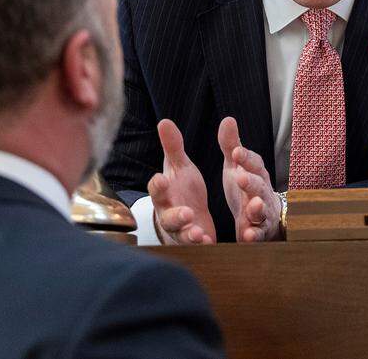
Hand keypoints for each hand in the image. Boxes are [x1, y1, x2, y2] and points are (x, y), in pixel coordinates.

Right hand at [148, 119, 216, 244]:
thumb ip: (173, 148)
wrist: (189, 217)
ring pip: (183, 235)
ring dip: (190, 235)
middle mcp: (170, 214)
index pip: (157, 189)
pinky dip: (203, 245)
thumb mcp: (180, 167)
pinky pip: (198, 247)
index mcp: (165, 194)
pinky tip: (210, 242)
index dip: (158, 185)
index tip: (161, 179)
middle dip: (176, 216)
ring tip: (198, 234)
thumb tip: (164, 121)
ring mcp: (182, 232)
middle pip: (168, 218)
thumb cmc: (182, 189)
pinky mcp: (196, 243)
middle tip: (186, 213)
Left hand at [218, 116, 282, 241]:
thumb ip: (231, 145)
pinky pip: (258, 234)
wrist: (267, 217)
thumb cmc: (248, 186)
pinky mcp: (258, 232)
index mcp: (255, 173)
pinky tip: (249, 236)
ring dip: (258, 209)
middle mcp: (261, 192)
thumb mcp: (236, 166)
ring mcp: (261, 213)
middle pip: (259, 186)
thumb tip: (228, 119)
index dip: (246, 158)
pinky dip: (255, 235)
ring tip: (253, 206)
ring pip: (261, 210)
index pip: (253, 163)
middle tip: (241, 177)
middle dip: (251, 182)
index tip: (235, 151)